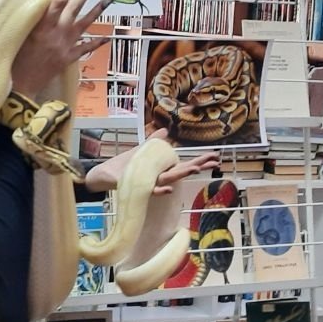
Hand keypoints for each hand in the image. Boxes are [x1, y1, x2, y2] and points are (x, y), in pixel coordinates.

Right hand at [10, 0, 109, 97]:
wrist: (21, 86)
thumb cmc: (14, 60)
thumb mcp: (19, 36)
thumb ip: (31, 21)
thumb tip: (40, 4)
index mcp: (43, 27)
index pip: (58, 1)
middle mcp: (57, 34)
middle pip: (74, 8)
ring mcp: (65, 46)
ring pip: (85, 25)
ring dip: (97, 11)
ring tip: (108, 0)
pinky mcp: (68, 58)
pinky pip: (85, 48)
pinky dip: (96, 42)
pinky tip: (106, 36)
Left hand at [84, 129, 220, 193]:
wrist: (107, 173)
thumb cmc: (126, 165)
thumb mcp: (143, 150)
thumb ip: (155, 141)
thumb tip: (166, 131)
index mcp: (162, 168)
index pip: (184, 163)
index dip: (199, 160)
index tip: (215, 156)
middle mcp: (159, 176)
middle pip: (182, 171)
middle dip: (198, 166)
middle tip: (214, 162)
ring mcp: (151, 182)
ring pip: (170, 179)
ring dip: (182, 175)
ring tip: (196, 169)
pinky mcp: (140, 187)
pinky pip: (152, 190)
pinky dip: (160, 189)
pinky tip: (168, 188)